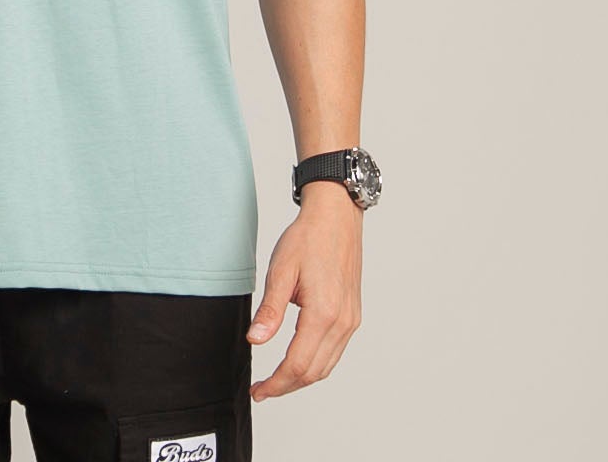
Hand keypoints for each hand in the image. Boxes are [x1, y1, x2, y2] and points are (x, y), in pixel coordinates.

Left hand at [245, 182, 362, 401]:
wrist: (336, 217)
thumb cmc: (308, 238)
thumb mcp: (281, 271)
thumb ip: (269, 310)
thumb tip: (255, 340)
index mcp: (323, 313)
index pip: (297, 365)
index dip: (275, 384)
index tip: (258, 391)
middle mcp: (342, 322)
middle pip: (313, 372)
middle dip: (286, 386)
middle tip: (261, 390)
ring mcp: (350, 320)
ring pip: (326, 366)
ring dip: (301, 379)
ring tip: (276, 380)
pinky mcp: (352, 315)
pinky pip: (335, 352)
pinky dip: (315, 364)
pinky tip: (298, 360)